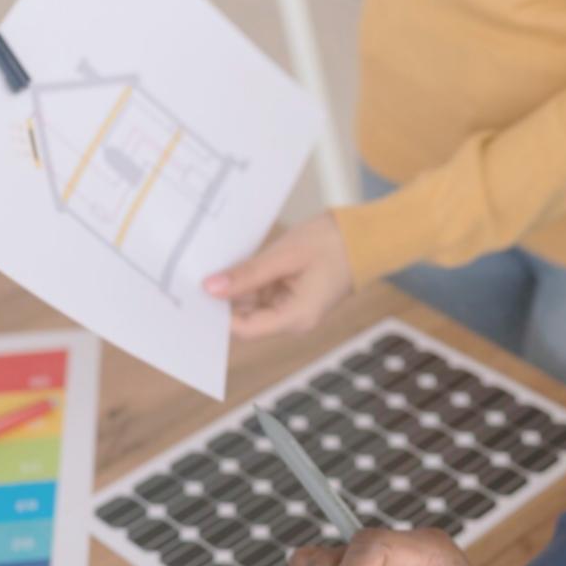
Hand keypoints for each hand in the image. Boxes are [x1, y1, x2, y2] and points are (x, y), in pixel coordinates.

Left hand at [204, 213, 353, 338]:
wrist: (368, 236)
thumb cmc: (333, 243)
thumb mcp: (284, 255)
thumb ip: (247, 274)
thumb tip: (210, 288)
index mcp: (296, 317)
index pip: (244, 329)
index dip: (218, 314)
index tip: (198, 292)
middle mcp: (295, 320)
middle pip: (246, 319)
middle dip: (226, 299)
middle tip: (201, 275)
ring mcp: (295, 309)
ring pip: (253, 306)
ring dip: (238, 287)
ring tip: (221, 264)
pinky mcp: (295, 297)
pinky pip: (264, 294)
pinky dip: (251, 281)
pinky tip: (240, 264)